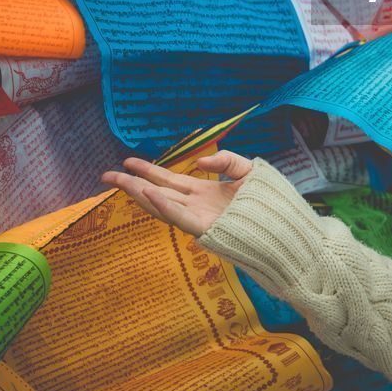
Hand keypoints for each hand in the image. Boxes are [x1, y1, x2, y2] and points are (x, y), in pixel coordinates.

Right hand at [100, 150, 254, 236]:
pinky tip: (147, 194)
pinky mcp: (205, 230)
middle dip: (132, 184)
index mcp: (204, 193)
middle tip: (107, 175)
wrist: (284, 227)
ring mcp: (198, 218)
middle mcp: (196, 206)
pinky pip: (179, 217)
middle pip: (158, 192)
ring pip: (162, 204)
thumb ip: (226, 160)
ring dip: (139, 193)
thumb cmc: (269, 202)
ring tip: (119, 181)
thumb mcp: (248, 171)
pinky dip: (163, 206)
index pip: (170, 180)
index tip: (127, 162)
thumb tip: (198, 163)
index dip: (149, 171)